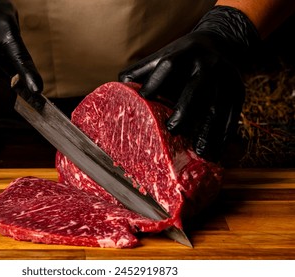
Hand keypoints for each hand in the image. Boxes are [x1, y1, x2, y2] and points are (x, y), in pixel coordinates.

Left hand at [119, 6, 259, 161]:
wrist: (223, 43)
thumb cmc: (184, 57)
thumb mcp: (164, 56)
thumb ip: (142, 71)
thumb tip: (118, 88)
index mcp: (184, 53)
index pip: (169, 65)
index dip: (156, 81)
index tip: (144, 97)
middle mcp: (207, 64)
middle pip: (197, 87)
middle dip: (185, 109)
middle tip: (173, 130)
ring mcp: (226, 78)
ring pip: (218, 106)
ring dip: (210, 131)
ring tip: (201, 153)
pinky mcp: (238, 91)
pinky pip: (233, 114)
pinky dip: (225, 134)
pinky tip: (217, 151)